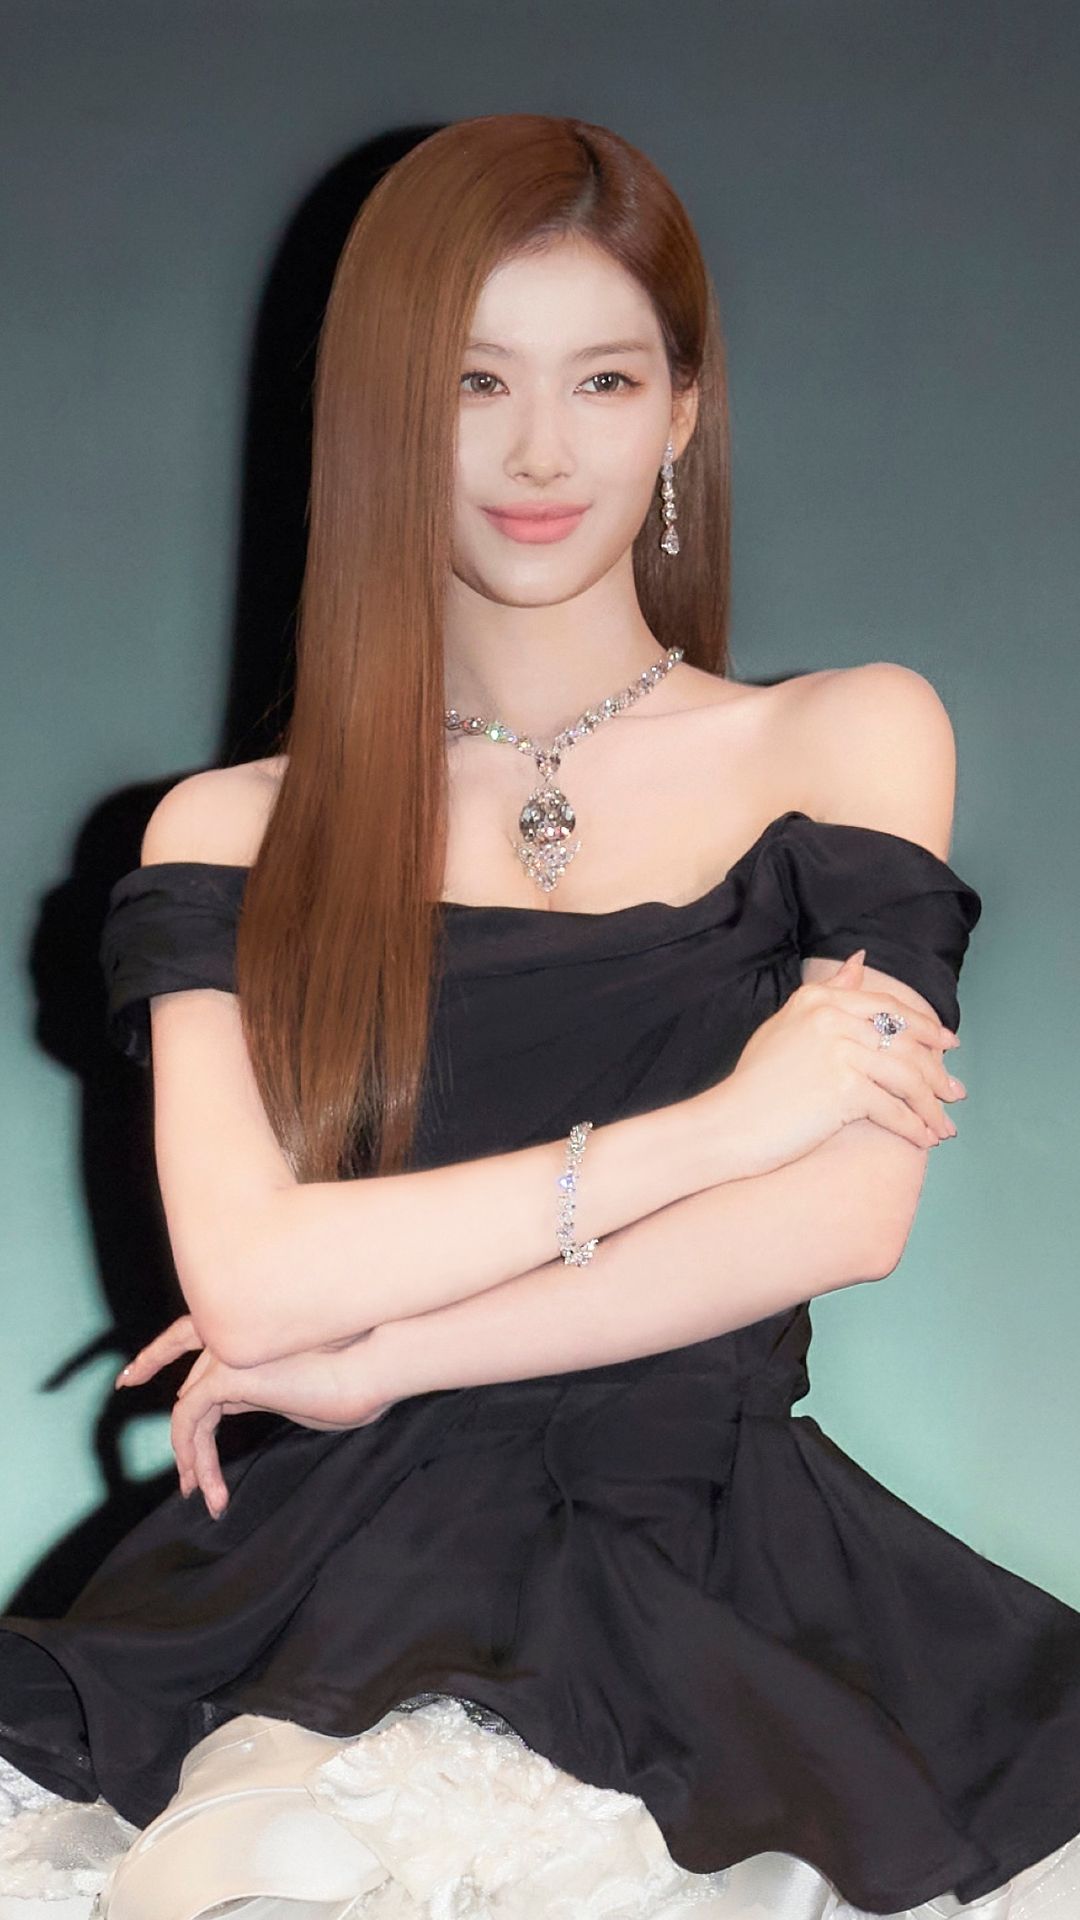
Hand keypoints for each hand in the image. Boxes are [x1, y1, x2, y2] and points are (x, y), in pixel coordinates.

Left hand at [115, 1315, 397, 1517]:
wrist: (367, 1374)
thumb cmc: (350, 1389)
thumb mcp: (299, 1400)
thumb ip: (265, 1400)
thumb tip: (238, 1411)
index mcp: (254, 1353)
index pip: (214, 1391)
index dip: (203, 1426)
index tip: (202, 1462)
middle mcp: (234, 1349)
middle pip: (197, 1402)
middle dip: (191, 1446)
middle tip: (193, 1487)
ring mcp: (227, 1357)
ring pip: (191, 1414)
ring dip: (194, 1460)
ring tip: (206, 1499)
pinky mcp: (224, 1375)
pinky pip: (188, 1416)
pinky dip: (189, 1450)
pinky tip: (201, 1481)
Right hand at [704, 949, 965, 1179]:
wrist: (728, 1124)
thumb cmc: (756, 1082)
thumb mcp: (787, 1024)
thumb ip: (829, 992)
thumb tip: (860, 960)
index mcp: (820, 999)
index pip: (890, 1008)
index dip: (925, 1028)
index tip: (947, 1046)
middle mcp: (832, 1017)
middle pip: (906, 1043)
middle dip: (937, 1073)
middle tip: (955, 1094)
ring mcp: (840, 1052)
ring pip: (907, 1077)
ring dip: (932, 1106)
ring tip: (943, 1126)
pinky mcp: (845, 1089)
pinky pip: (894, 1109)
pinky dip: (914, 1128)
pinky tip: (922, 1140)